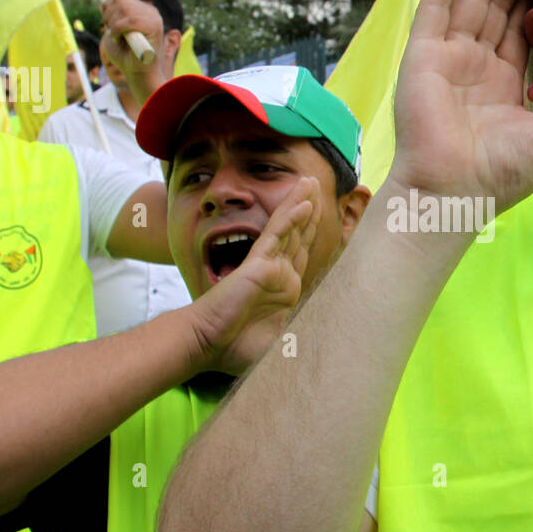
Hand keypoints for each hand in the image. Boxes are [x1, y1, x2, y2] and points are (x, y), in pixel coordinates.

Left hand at [101, 0, 166, 99]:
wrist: (138, 74)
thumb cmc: (124, 56)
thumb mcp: (114, 31)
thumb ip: (112, 15)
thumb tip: (106, 1)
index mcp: (143, 10)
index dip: (108, 6)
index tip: (107, 23)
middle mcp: (150, 11)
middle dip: (108, 15)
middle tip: (112, 33)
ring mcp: (154, 17)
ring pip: (123, 8)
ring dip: (113, 25)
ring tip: (118, 38)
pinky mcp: (154, 26)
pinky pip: (130, 20)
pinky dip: (118, 30)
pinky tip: (120, 40)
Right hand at [184, 177, 321, 374]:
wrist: (207, 345)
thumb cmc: (236, 349)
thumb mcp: (279, 344)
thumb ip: (299, 337)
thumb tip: (325, 344)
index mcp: (284, 290)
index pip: (303, 255)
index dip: (312, 234)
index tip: (324, 218)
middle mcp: (278, 275)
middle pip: (299, 236)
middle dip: (310, 211)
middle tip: (318, 185)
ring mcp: (268, 267)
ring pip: (289, 229)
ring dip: (301, 204)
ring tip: (310, 182)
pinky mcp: (257, 265)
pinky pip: (277, 236)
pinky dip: (290, 218)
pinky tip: (302, 203)